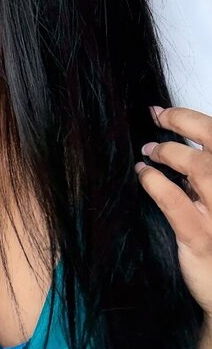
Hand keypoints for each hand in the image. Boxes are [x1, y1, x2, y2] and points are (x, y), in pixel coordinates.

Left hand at [135, 106, 211, 320]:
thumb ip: (207, 178)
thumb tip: (180, 149)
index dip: (189, 118)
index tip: (164, 112)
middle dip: (180, 122)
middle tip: (156, 117)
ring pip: (197, 166)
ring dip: (167, 153)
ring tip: (148, 152)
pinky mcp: (201, 236)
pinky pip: (173, 200)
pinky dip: (154, 182)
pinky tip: (142, 174)